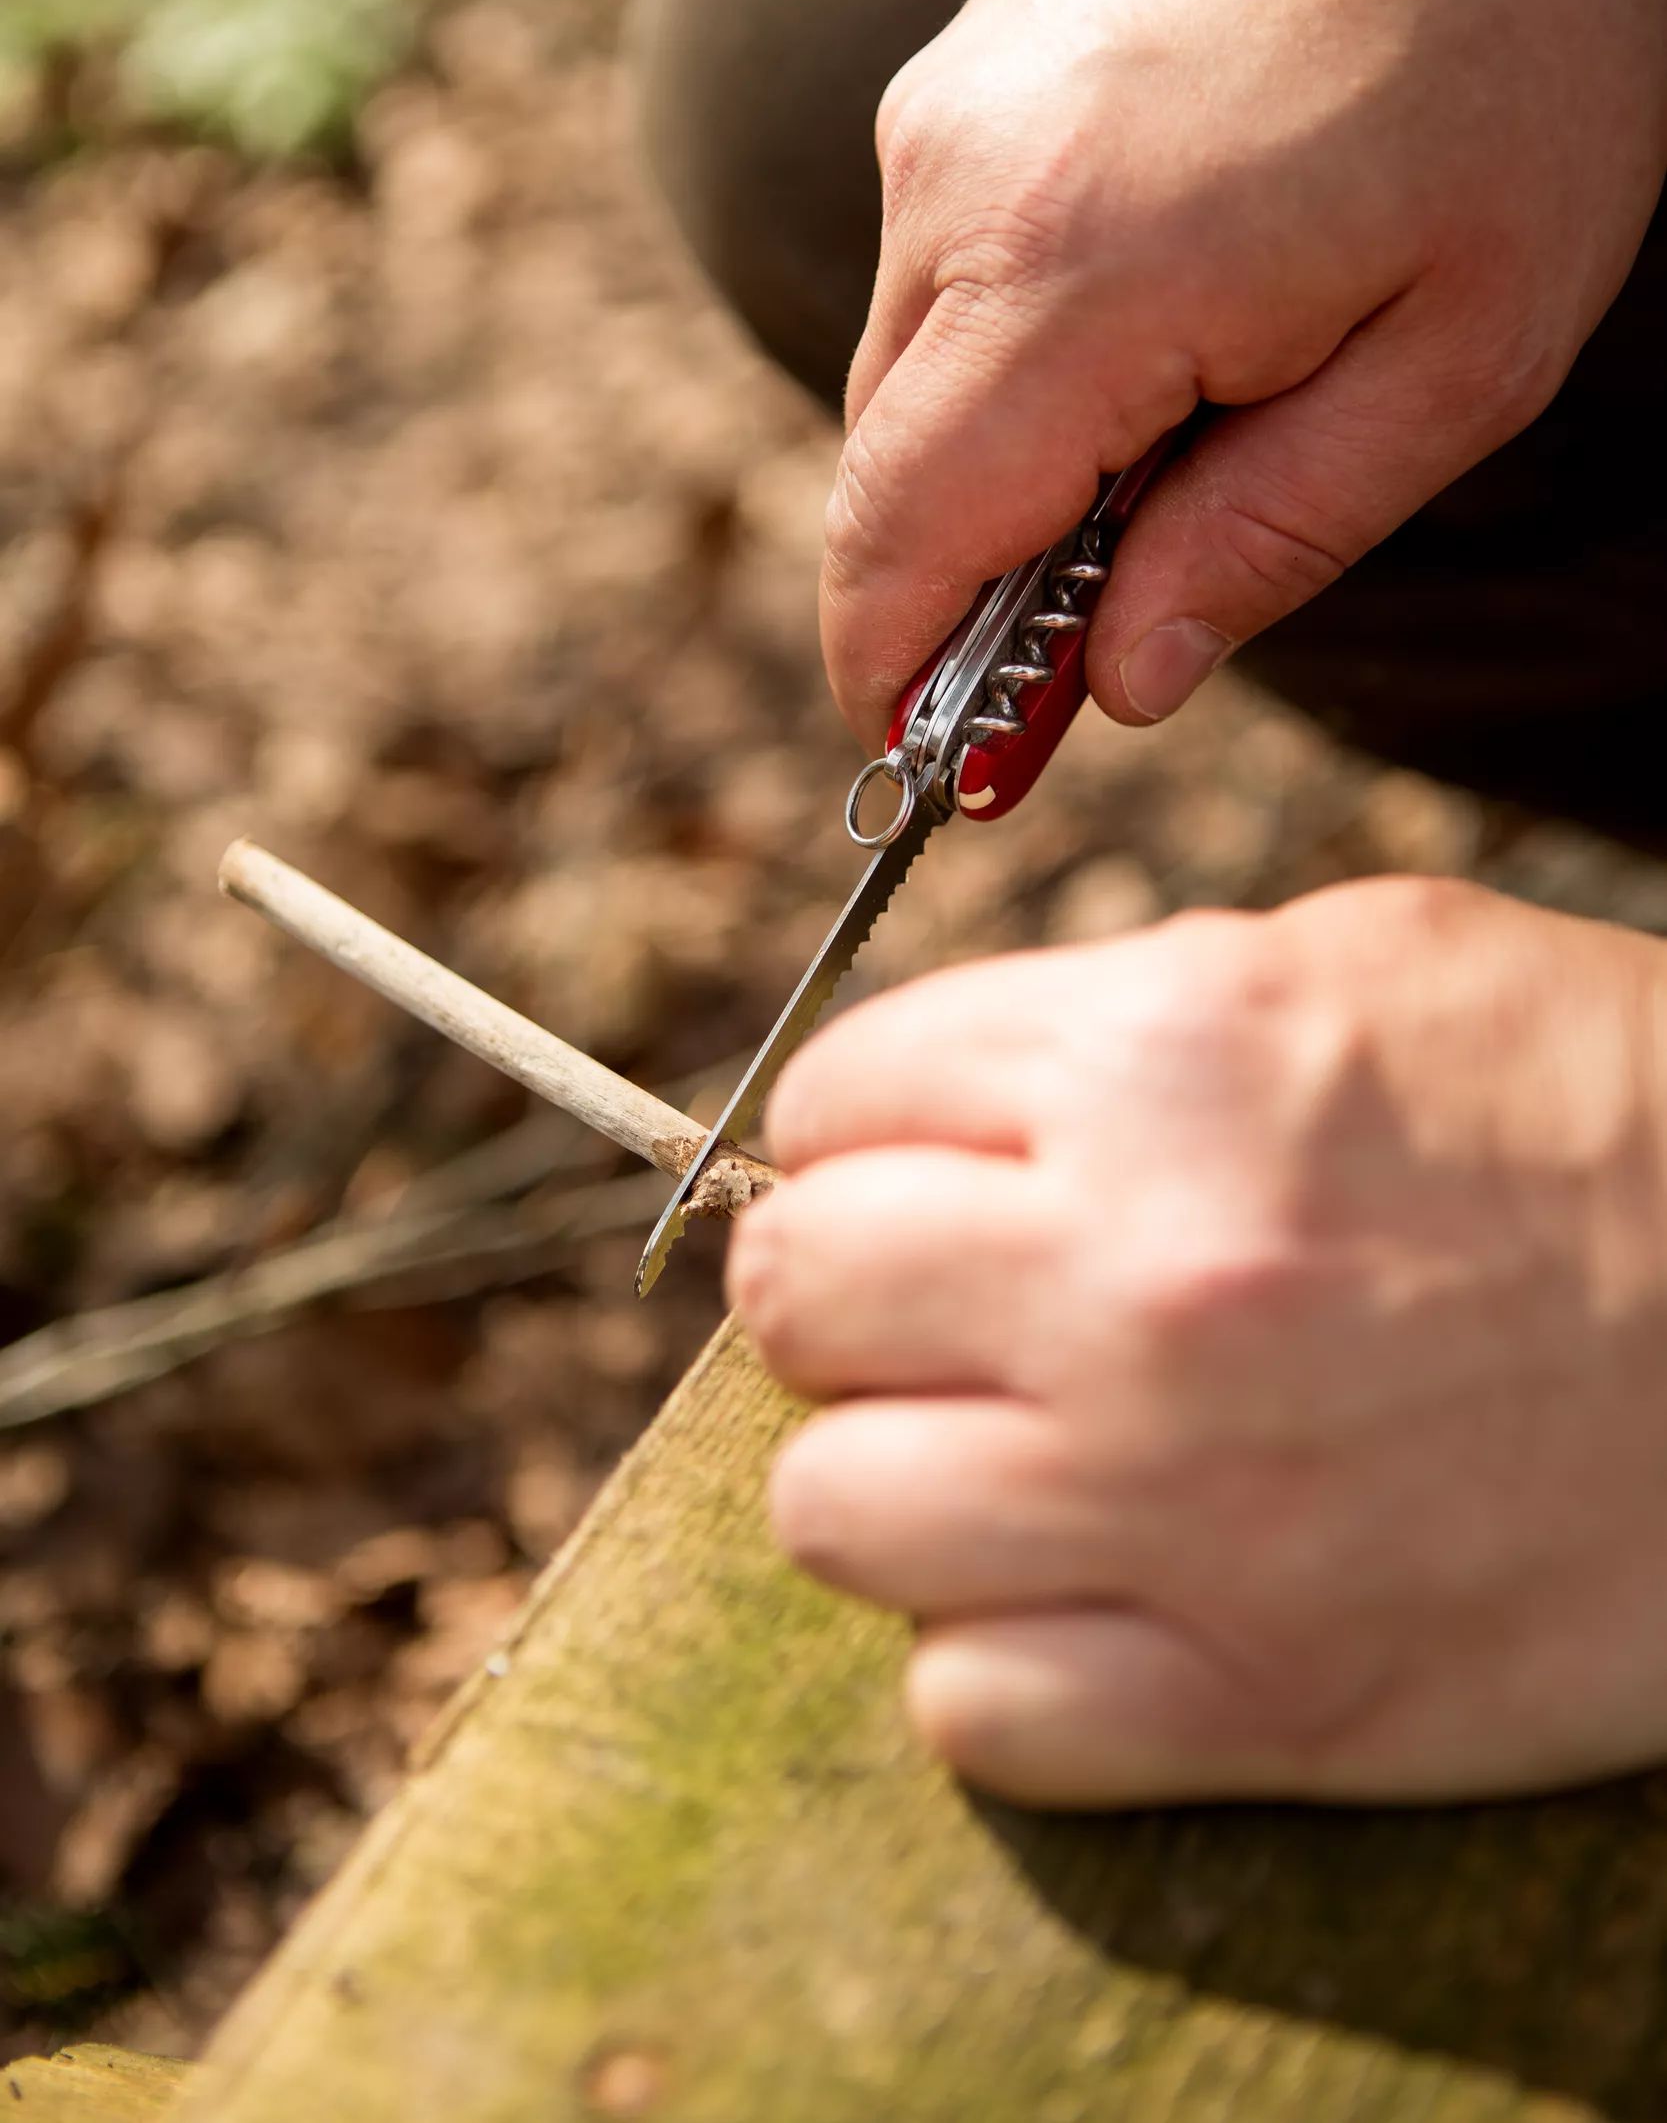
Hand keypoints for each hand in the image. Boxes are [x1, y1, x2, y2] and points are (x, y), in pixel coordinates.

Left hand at [727, 880, 1666, 1806]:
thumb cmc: (1605, 1121)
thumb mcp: (1362, 966)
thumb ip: (1113, 1016)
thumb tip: (923, 1101)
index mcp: (1165, 1064)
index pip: (830, 1102)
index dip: (863, 1137)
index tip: (910, 1172)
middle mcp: (1146, 1284)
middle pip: (798, 1300)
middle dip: (853, 1294)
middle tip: (948, 1310)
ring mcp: (1192, 1508)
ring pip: (833, 1512)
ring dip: (903, 1474)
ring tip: (1013, 1449)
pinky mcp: (1266, 1701)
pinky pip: (972, 1709)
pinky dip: (1003, 1654)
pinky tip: (1094, 1587)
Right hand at [824, 0, 1666, 746]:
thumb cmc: (1510, 27)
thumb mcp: (1463, 349)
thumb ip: (1272, 539)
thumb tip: (1118, 688)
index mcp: (1077, 279)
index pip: (902, 544)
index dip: (902, 686)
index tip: (941, 782)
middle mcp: (957, 194)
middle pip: (885, 479)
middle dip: (955, 604)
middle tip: (1083, 668)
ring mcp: (940, 122)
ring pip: (908, 383)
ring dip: (1000, 474)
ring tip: (1180, 458)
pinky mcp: (956, 83)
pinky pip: (942, 282)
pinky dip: (1013, 364)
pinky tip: (1158, 332)